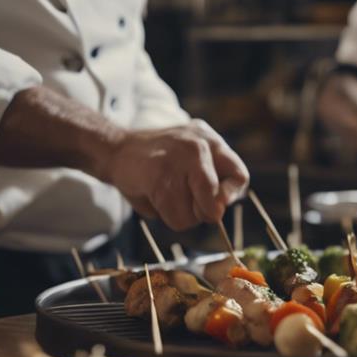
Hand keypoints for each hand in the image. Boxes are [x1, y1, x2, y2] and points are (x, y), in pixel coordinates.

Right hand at [102, 120, 248, 230]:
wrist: (116, 148)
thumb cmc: (159, 161)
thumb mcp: (192, 161)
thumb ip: (211, 182)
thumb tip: (217, 211)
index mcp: (210, 141)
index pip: (240, 176)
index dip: (230, 196)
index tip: (216, 201)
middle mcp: (199, 145)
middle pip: (216, 200)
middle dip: (204, 212)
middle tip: (190, 206)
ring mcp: (179, 159)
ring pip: (194, 214)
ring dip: (180, 216)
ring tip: (165, 197)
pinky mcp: (159, 176)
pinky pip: (174, 215)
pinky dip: (165, 215)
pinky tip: (153, 196)